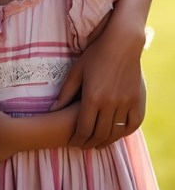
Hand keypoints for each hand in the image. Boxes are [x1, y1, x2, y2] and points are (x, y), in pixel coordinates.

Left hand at [53, 22, 145, 147]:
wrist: (121, 43)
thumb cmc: (95, 55)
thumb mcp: (76, 71)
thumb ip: (65, 92)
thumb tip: (52, 110)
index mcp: (92, 97)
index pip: (84, 128)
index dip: (77, 138)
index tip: (73, 142)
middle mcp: (110, 103)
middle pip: (99, 134)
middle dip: (90, 143)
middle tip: (84, 146)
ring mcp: (125, 103)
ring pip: (115, 132)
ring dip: (106, 141)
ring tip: (98, 144)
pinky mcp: (137, 101)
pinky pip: (132, 125)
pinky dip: (123, 133)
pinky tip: (116, 134)